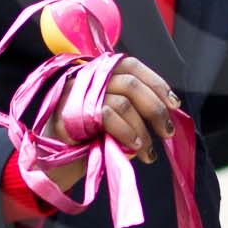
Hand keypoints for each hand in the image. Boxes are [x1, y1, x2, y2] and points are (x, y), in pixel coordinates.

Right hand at [43, 56, 178, 176]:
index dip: (156, 82)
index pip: (131, 66)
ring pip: (124, 102)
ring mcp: (77, 92)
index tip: (173, 104)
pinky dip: (127, 133)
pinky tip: (133, 147)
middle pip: (131, 83)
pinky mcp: (72, 112)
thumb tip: (166, 112)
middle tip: (167, 132)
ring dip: (142, 130)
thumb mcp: (111, 118)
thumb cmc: (85, 139)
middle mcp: (86, 76)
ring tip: (148, 151)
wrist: (53, 162)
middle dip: (155, 109)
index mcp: (98, 72)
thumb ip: (131, 108)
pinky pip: (110, 116)